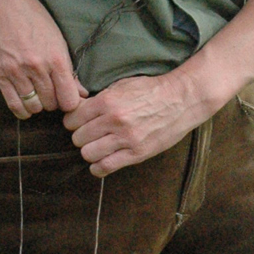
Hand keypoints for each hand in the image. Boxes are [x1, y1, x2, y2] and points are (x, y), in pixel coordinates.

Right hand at [0, 0, 83, 119]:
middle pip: (52, 104)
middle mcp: (37, 68)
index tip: (67, 97)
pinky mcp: (0, 75)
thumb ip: (68, 69)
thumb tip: (81, 92)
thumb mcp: (58, 39)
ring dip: (38, 104)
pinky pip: (15, 105)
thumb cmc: (33, 17)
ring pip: (34, 107)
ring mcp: (17, 72)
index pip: (69, 99)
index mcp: (56, 58)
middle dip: (54, 101)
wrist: (0, 4)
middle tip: (51, 91)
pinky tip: (26, 101)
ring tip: (38, 93)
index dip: (70, 102)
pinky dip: (23, 109)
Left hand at [63, 71, 204, 174]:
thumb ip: (99, 98)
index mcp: (107, 101)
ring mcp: (126, 138)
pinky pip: (106, 167)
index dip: (73, 121)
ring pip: (88, 154)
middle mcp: (114, 120)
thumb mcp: (121, 86)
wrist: (181, 100)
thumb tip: (78, 108)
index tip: (78, 123)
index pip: (72, 118)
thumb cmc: (151, 90)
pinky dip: (99, 167)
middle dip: (80, 137)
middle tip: (89, 135)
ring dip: (90, 152)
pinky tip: (102, 161)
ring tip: (97, 147)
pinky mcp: (137, 153)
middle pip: (78, 137)